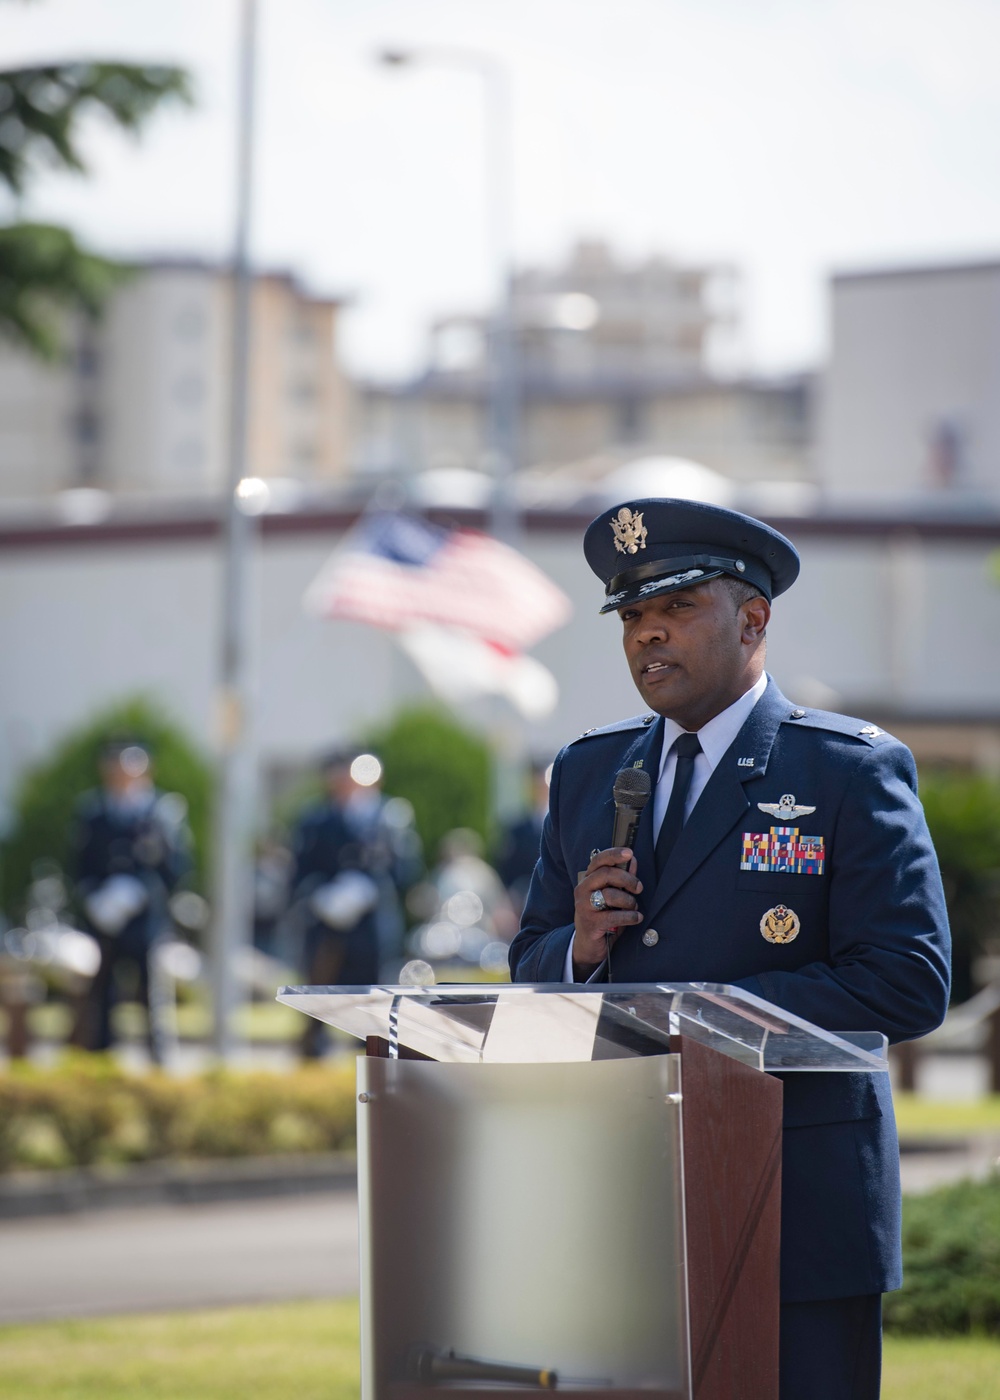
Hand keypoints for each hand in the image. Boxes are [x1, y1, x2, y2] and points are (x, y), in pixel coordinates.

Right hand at [571, 848, 642, 975]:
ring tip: (634, 908)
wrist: (588, 944)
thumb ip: (622, 878)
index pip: (599, 860)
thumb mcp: (613, 895)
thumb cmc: (603, 915)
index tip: (629, 853)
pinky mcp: (590, 922)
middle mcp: (582, 889)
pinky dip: (630, 916)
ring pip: (611, 894)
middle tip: (639, 888)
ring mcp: (584, 906)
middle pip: (606, 874)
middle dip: (628, 879)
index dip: (614, 854)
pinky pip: (613, 915)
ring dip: (629, 901)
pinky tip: (636, 918)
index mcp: (588, 879)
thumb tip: (633, 861)